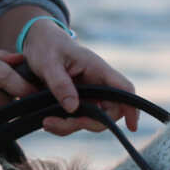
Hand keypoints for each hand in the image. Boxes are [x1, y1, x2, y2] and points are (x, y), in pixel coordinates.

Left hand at [19, 19, 140, 135]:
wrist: (38, 43)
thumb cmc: (47, 47)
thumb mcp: (49, 63)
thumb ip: (60, 84)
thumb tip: (72, 108)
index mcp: (98, 69)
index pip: (124, 89)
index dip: (131, 107)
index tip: (132, 127)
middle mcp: (97, 84)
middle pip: (109, 112)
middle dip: (88, 123)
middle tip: (60, 123)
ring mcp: (88, 95)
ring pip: (91, 120)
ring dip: (70, 126)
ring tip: (47, 122)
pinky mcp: (77, 102)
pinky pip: (76, 119)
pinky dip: (64, 125)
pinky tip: (47, 120)